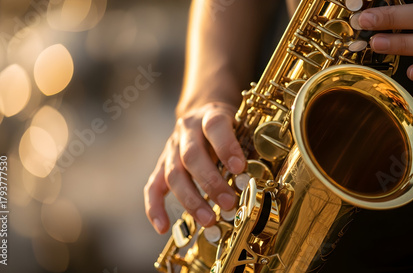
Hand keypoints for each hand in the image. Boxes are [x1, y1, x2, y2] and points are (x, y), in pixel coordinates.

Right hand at [144, 102, 245, 233]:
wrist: (203, 110)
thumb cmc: (229, 125)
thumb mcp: (241, 124)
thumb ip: (247, 146)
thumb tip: (259, 179)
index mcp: (210, 115)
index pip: (215, 127)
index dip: (226, 147)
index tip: (239, 168)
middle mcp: (187, 130)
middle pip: (192, 156)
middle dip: (210, 182)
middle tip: (229, 203)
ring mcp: (172, 148)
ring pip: (174, 174)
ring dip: (191, 200)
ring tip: (208, 220)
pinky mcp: (162, 165)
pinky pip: (153, 186)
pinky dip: (155, 208)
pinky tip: (163, 227)